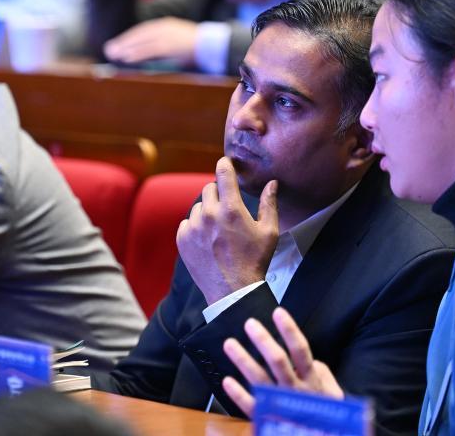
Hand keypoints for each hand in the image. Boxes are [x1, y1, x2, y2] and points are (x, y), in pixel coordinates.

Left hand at [103, 17, 199, 66]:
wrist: (212, 44)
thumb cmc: (197, 46)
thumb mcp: (178, 42)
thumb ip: (163, 45)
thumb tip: (148, 52)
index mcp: (166, 25)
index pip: (143, 30)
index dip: (129, 37)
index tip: (117, 43)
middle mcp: (164, 28)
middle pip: (139, 34)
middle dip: (123, 42)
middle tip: (108, 49)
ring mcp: (167, 36)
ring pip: (142, 41)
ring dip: (126, 48)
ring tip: (114, 54)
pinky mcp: (170, 45)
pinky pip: (149, 49)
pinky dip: (137, 53)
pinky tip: (127, 58)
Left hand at [176, 157, 278, 304]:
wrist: (233, 291)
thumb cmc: (255, 261)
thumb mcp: (269, 232)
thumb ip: (269, 204)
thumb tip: (272, 182)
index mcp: (231, 209)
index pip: (223, 173)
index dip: (225, 164)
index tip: (225, 162)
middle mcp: (209, 214)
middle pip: (209, 188)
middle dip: (219, 194)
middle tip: (228, 209)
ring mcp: (193, 227)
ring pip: (198, 206)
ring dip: (207, 211)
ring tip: (219, 229)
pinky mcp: (182, 239)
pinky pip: (187, 222)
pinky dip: (195, 226)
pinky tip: (207, 239)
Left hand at [222, 307, 343, 417]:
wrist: (324, 435)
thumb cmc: (324, 413)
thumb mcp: (332, 391)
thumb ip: (321, 372)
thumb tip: (311, 359)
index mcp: (312, 380)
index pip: (301, 350)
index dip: (290, 331)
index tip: (278, 312)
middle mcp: (296, 390)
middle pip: (279, 362)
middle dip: (264, 341)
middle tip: (250, 324)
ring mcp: (282, 405)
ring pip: (261, 380)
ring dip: (244, 361)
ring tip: (229, 344)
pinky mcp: (268, 419)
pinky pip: (252, 406)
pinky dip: (238, 395)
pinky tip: (227, 381)